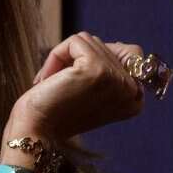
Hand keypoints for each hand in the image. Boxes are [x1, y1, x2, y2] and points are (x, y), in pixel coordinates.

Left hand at [10, 32, 148, 140]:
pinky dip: (56, 55)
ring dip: (64, 58)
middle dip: (77, 59)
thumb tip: (114, 44)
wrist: (37, 131)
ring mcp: (116, 79)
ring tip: (55, 83)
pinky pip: (76, 41)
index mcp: (135, 99)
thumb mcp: (91, 90)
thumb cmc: (58, 113)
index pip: (131, 54)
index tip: (76, 77)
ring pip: (89, 41)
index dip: (100, 57)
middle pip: (105, 45)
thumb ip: (108, 68)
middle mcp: (132, 91)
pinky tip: (48, 79)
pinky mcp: (97, 69)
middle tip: (60, 85)